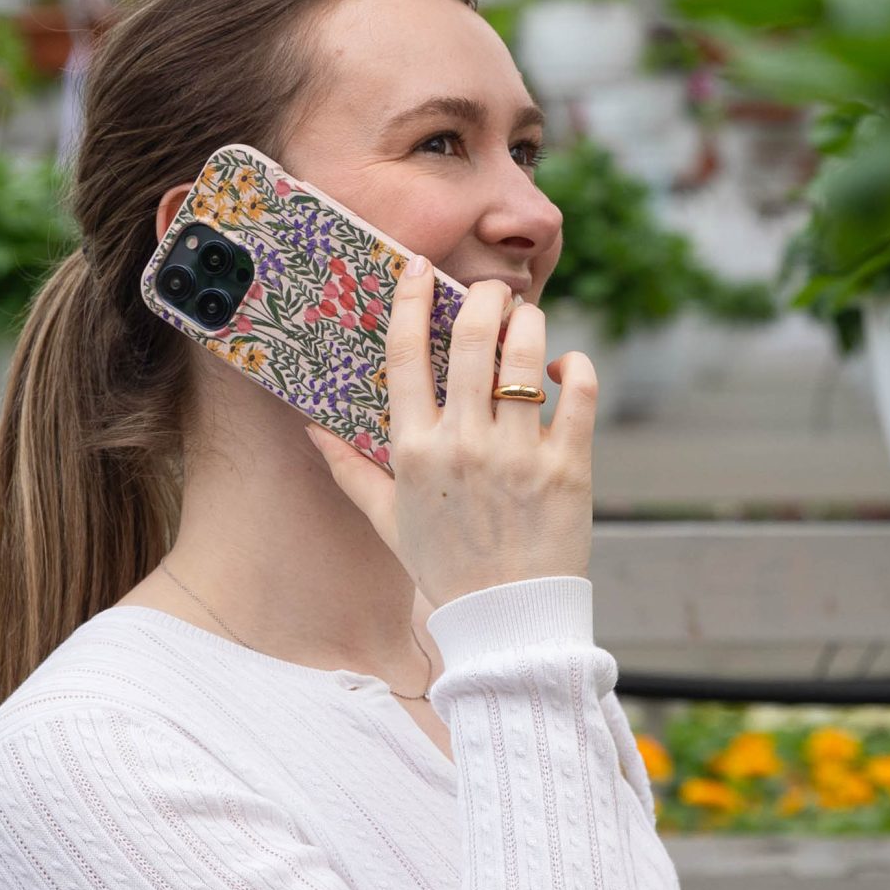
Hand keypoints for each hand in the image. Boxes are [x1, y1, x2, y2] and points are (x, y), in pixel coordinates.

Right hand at [309, 256, 595, 612]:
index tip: (419, 267)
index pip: (404, 355)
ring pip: (526, 354)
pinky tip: (564, 366)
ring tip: (527, 322)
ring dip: (529, 323)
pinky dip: (575, 365)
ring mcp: (518, 455)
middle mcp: (462, 445)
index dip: (410, 300)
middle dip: (483, 297)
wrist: (508, 622)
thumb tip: (310, 428)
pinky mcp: (568, 467)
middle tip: (492, 291)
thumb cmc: (445, 566)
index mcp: (413, 451)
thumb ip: (349, 469)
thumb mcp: (387, 519)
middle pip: (470, 338)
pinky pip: (579, 391)